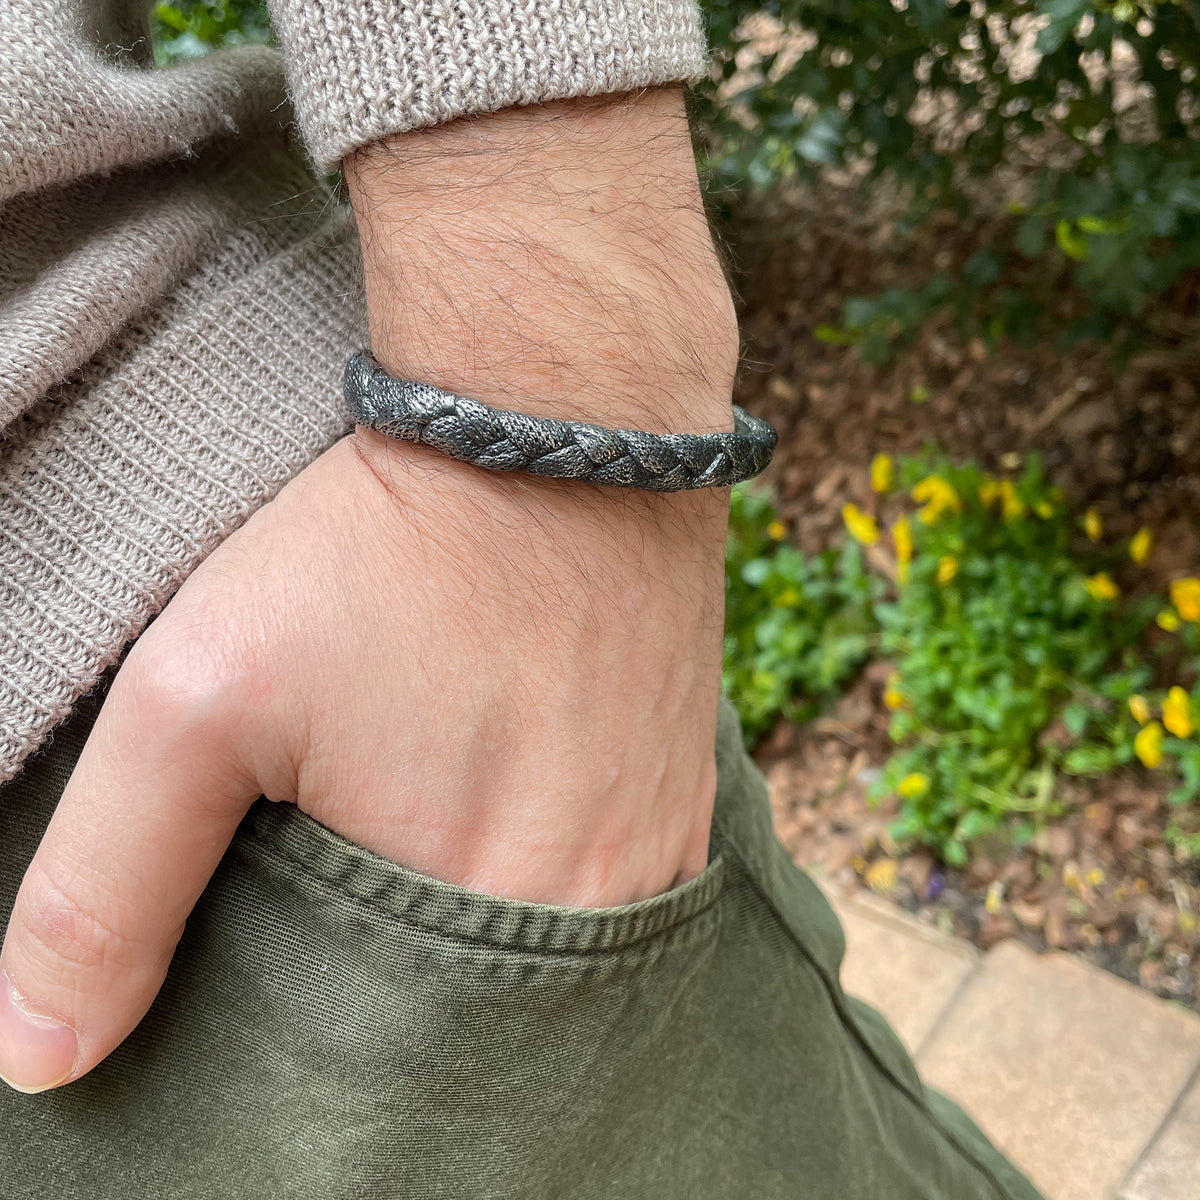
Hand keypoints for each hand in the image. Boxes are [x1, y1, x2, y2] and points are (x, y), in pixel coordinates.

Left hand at [0, 87, 738, 1093]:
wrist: (565, 427)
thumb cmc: (389, 552)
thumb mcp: (204, 694)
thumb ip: (111, 885)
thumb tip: (43, 1058)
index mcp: (501, 909)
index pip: (401, 1071)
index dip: (327, 1051)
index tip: (287, 993)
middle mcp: (608, 901)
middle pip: (484, 1021)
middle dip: (405, 1004)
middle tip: (349, 919)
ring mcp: (663, 844)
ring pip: (551, 962)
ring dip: (478, 946)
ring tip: (422, 879)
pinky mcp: (685, 790)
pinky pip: (610, 888)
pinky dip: (543, 888)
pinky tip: (503, 835)